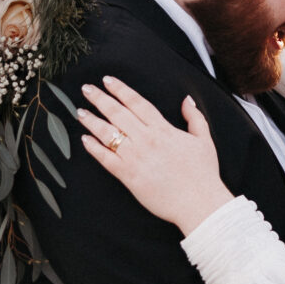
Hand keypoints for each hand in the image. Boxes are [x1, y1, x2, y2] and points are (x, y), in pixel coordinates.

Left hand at [77, 77, 233, 232]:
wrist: (198, 202)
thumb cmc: (203, 174)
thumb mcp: (204, 140)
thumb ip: (194, 117)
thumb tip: (186, 100)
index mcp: (163, 129)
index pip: (137, 103)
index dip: (120, 89)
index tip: (108, 81)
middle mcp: (146, 140)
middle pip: (118, 113)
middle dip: (100, 99)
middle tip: (87, 89)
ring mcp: (136, 157)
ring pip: (108, 134)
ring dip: (92, 121)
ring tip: (80, 112)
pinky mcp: (129, 176)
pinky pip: (106, 159)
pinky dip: (94, 148)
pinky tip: (85, 140)